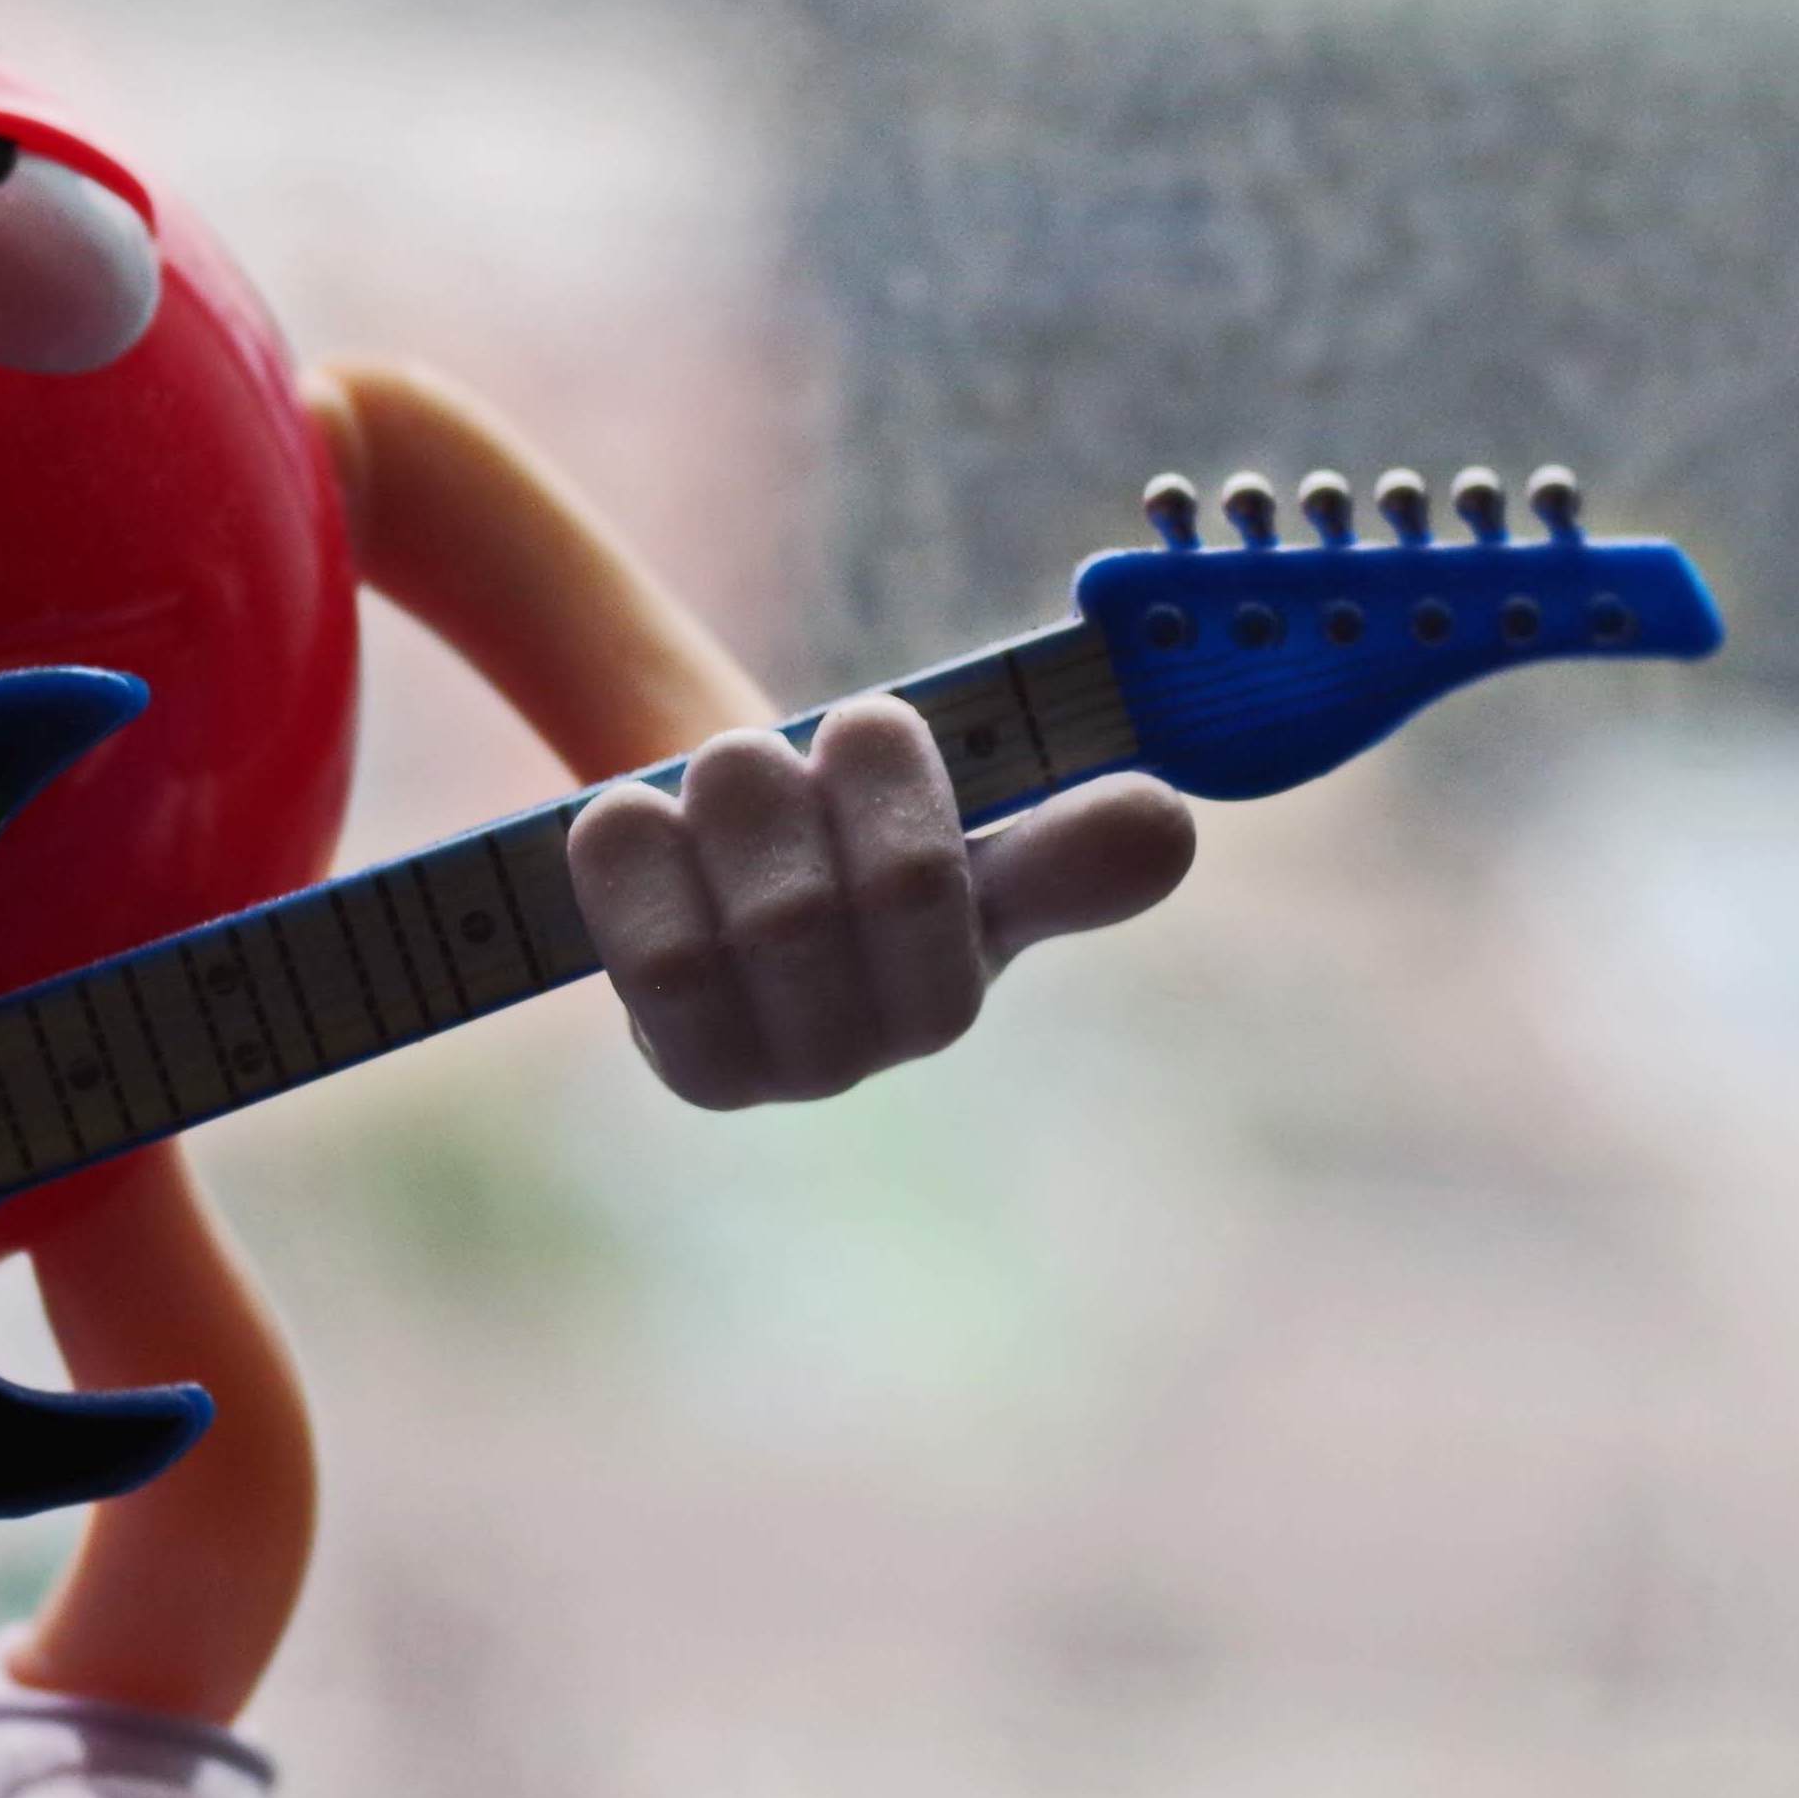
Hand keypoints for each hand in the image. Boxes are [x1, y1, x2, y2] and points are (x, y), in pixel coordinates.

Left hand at [566, 694, 1195, 1109]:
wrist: (721, 865)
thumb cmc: (854, 833)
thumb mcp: (963, 819)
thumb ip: (1059, 835)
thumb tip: (1166, 824)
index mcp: (961, 978)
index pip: (924, 880)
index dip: (881, 778)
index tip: (864, 719)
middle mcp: (876, 1054)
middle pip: (810, 909)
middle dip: (779, 787)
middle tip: (771, 748)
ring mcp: (782, 1078)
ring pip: (735, 931)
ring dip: (715, 820)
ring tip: (720, 784)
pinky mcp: (688, 1069)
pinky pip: (652, 962)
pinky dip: (632, 865)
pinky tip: (638, 829)